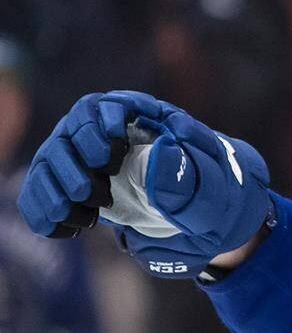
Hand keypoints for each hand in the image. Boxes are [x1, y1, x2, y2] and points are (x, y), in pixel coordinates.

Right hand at [18, 91, 271, 276]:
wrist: (204, 219)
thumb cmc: (209, 193)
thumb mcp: (208, 185)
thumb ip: (186, 171)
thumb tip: (160, 152)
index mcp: (141, 122)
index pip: (106, 105)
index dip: (102, 121)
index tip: (114, 145)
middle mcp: (106, 136)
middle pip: (70, 131)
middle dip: (77, 158)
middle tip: (99, 189)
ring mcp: (85, 161)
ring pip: (50, 160)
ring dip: (57, 186)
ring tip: (89, 214)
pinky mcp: (73, 187)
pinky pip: (41, 190)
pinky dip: (44, 207)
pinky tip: (65, 227)